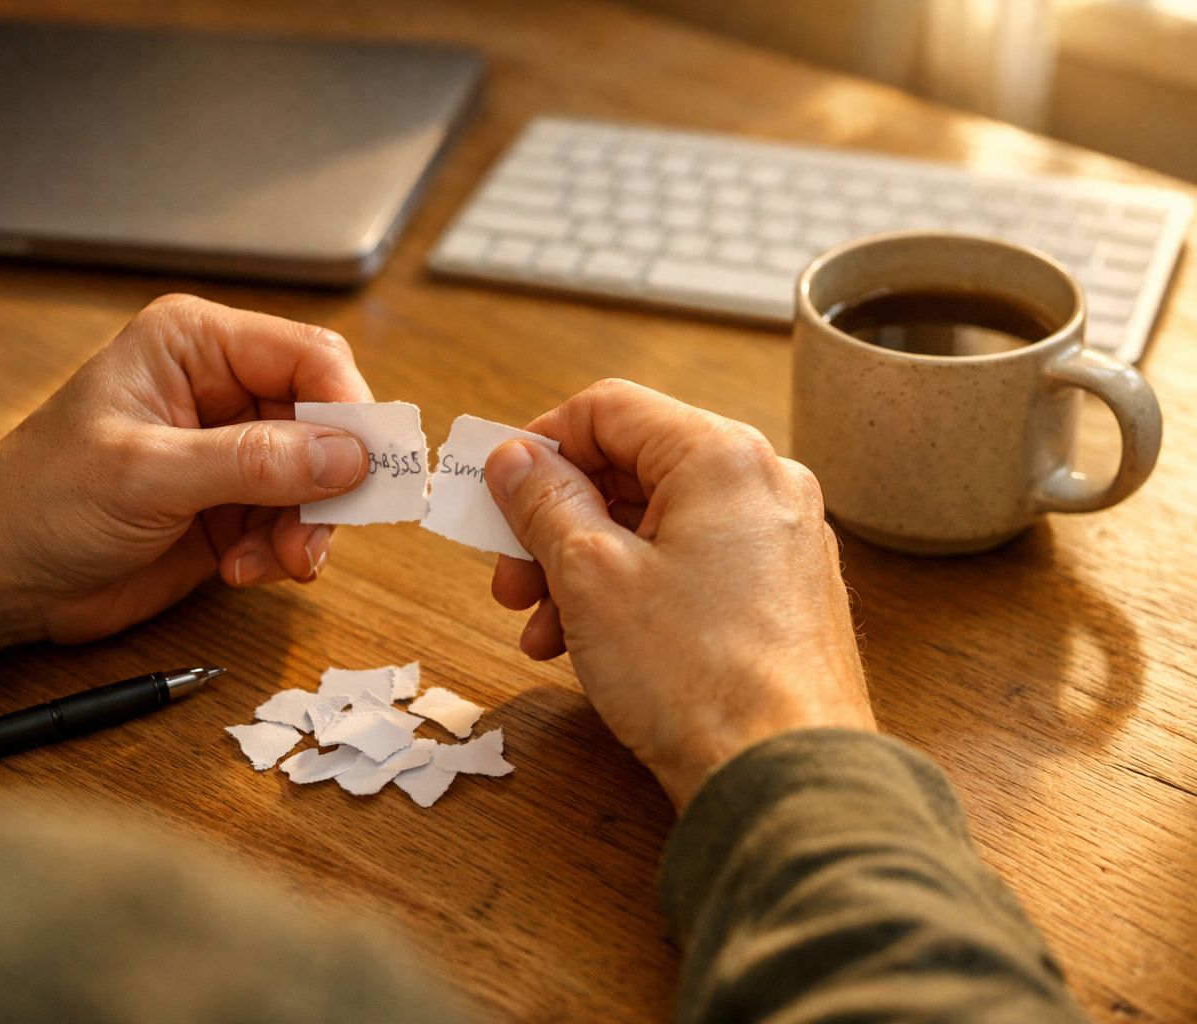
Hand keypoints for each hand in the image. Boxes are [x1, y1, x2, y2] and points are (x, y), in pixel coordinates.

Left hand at [0, 294, 372, 661]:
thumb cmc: (40, 500)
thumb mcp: (146, 474)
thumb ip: (252, 462)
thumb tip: (347, 454)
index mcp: (196, 346)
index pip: (309, 356)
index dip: (349, 407)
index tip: (368, 465)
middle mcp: (221, 390)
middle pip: (326, 422)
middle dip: (329, 483)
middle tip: (315, 533)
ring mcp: (229, 452)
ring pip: (318, 480)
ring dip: (305, 527)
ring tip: (269, 561)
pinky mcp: (230, 507)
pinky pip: (292, 523)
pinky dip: (280, 553)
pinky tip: (240, 570)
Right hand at [483, 379, 872, 810]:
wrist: (786, 778)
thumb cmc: (697, 676)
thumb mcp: (590, 577)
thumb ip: (544, 503)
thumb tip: (514, 457)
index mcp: (721, 456)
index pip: (608, 409)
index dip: (539, 445)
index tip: (497, 494)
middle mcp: (763, 484)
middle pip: (631, 471)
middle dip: (555, 523)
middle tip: (509, 579)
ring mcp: (780, 543)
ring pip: (656, 527)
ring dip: (584, 569)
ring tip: (541, 631)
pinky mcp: (783, 597)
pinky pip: (691, 569)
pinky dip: (633, 594)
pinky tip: (590, 648)